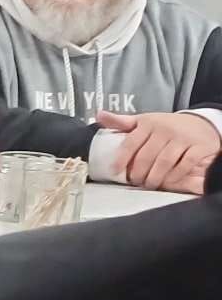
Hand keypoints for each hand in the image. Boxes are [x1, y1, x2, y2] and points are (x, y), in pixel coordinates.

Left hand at [102, 110, 220, 193]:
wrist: (200, 123)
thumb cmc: (165, 126)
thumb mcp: (143, 121)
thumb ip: (121, 122)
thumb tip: (99, 115)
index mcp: (148, 123)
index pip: (130, 143)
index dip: (121, 159)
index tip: (114, 171)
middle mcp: (165, 130)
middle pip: (146, 156)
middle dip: (138, 173)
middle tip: (135, 182)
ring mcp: (182, 138)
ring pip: (164, 162)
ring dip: (154, 177)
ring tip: (148, 185)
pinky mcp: (198, 147)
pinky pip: (184, 164)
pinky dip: (175, 176)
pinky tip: (168, 182)